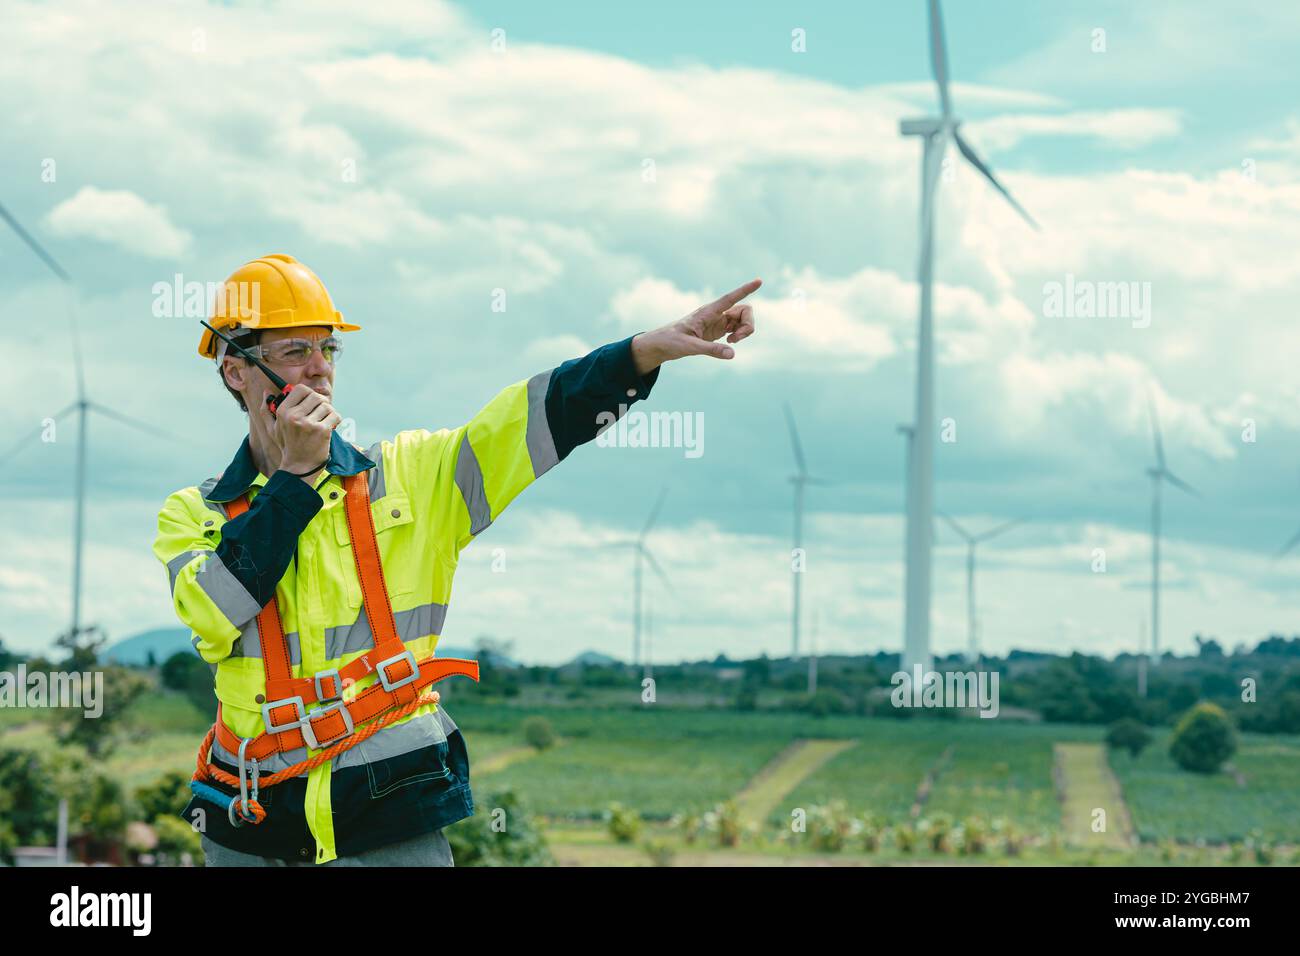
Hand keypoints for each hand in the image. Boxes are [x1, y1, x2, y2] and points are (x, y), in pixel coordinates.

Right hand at [257, 384, 340, 475]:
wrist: (298, 467)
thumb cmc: (287, 445)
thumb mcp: (272, 428)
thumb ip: (266, 410)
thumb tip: (267, 392)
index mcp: (283, 412)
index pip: (300, 389)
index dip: (308, 394)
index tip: (310, 403)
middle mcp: (294, 416)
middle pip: (316, 396)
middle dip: (321, 403)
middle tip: (320, 413)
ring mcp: (309, 424)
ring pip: (327, 405)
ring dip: (328, 412)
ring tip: (323, 421)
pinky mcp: (322, 431)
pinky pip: (335, 415)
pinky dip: (336, 420)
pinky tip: (330, 426)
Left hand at [631, 278, 759, 372]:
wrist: (662, 345)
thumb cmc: (671, 341)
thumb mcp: (689, 347)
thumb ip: (711, 350)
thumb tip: (732, 354)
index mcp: (708, 311)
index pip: (730, 298)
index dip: (745, 289)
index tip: (759, 281)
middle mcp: (716, 313)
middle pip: (744, 310)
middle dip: (748, 325)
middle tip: (735, 339)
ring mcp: (718, 321)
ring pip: (743, 319)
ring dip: (745, 331)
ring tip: (732, 343)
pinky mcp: (718, 330)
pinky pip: (738, 328)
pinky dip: (739, 336)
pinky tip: (729, 344)